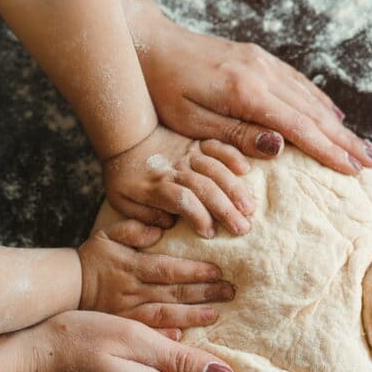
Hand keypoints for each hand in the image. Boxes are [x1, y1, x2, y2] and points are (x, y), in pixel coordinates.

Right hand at [78, 219, 233, 331]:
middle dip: (204, 292)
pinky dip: (162, 337)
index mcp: (131, 266)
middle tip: (231, 291)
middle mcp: (131, 290)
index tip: (218, 271)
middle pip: (173, 292)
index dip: (193, 271)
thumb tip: (159, 230)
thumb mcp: (107, 235)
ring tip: (215, 314)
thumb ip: (133, 229)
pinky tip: (182, 339)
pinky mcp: (123, 328)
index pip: (167, 269)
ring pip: (164, 314)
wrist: (64, 286)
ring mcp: (127, 312)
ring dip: (191, 315)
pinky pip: (145, 334)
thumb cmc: (94, 257)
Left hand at [103, 125, 254, 236]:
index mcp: (156, 186)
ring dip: (234, 189)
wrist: (127, 137)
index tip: (209, 234)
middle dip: (225, 209)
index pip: (182, 200)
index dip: (198, 217)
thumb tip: (168, 224)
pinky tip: (245, 169)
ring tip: (249, 208)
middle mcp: (176, 169)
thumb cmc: (126, 176)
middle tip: (243, 228)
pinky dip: (232, 156)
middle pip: (204, 188)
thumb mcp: (122, 200)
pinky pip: (217, 146)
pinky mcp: (197, 144)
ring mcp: (188, 155)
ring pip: (215, 169)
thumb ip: (143, 215)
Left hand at [137, 18, 371, 173]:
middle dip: (346, 141)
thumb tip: (282, 146)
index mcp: (247, 92)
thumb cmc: (163, 89)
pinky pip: (299, 84)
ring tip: (363, 147)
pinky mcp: (259, 60)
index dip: (330, 151)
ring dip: (340, 125)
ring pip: (311, 98)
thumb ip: (237, 134)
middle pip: (315, 113)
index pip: (299, 127)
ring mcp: (263, 63)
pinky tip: (334, 117)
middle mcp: (263, 73)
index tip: (354, 170)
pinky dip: (320, 103)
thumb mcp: (193, 120)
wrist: (148, 43)